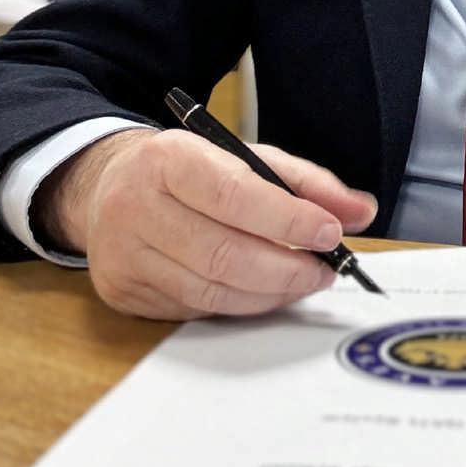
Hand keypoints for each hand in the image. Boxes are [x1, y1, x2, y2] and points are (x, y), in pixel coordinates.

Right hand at [34, 128, 376, 319]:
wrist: (105, 187)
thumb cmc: (188, 171)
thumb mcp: (244, 158)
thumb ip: (306, 182)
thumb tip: (360, 211)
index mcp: (168, 159)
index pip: (233, 195)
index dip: (287, 219)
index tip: (330, 233)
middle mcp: (136, 206)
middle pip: (223, 253)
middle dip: (286, 268)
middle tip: (324, 270)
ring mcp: (124, 255)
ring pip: (210, 290)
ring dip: (269, 293)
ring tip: (302, 281)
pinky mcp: (123, 293)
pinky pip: (194, 309)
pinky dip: (237, 304)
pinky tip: (261, 291)